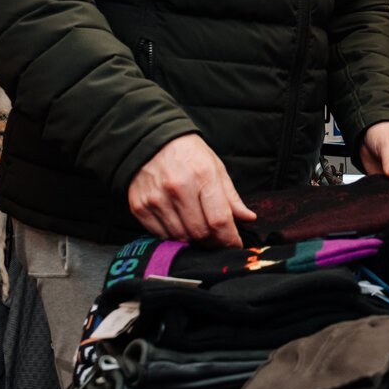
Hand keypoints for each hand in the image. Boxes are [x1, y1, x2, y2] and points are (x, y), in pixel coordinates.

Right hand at [127, 134, 256, 246]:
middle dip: (213, 243)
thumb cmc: (189, 155)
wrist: (151, 141)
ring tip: (199, 234)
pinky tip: (180, 228)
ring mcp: (156, 198)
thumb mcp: (216, 168)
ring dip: (192, 241)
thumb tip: (249, 218)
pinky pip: (160, 235)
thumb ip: (231, 197)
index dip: (229, 239)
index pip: (219, 220)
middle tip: (218, 242)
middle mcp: (178, 188)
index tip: (235, 246)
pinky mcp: (139, 206)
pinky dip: (172, 238)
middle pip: (199, 232)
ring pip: (180, 237)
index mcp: (203, 176)